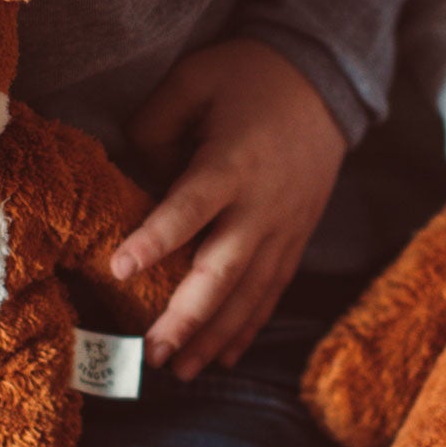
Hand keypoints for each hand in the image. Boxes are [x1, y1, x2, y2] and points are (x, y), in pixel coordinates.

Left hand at [110, 38, 346, 379]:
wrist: (325, 81)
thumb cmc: (249, 75)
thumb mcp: (194, 78)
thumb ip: (155, 124)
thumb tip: (132, 173)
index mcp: (233, 162)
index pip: (191, 207)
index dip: (157, 238)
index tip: (120, 268)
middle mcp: (261, 204)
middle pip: (224, 269)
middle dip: (188, 316)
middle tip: (153, 352)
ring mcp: (284, 227)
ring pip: (249, 293)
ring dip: (214, 336)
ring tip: (179, 370)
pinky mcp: (295, 238)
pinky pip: (271, 291)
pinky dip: (247, 327)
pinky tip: (221, 357)